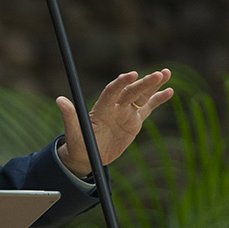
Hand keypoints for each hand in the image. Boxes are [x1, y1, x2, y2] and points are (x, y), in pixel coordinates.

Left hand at [57, 69, 172, 176]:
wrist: (87, 154)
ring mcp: (125, 113)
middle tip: (158, 74)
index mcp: (101, 108)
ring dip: (153, 85)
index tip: (131, 75)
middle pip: (131, 92)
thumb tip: (60, 100)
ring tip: (166, 73)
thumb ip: (69, 116)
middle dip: (144, 83)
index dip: (121, 83)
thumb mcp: (73, 132)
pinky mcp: (134, 121)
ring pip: (141, 96)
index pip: (112, 91)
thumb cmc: (78, 143)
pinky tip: (169, 91)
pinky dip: (158, 99)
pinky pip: (148, 108)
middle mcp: (115, 107)